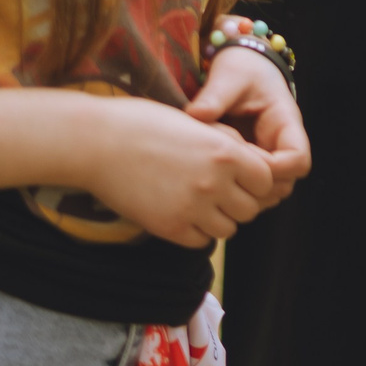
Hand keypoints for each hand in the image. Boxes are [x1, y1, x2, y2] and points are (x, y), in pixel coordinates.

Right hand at [77, 96, 283, 248]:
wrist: (98, 142)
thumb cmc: (146, 124)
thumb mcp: (197, 124)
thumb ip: (228, 145)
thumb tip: (254, 166)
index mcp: (226, 152)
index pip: (266, 181)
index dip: (256, 180)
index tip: (240, 176)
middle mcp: (215, 182)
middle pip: (250, 209)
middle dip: (240, 201)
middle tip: (220, 192)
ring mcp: (192, 208)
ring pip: (228, 229)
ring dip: (219, 219)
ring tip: (201, 203)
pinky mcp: (169, 227)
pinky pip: (200, 241)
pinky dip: (196, 231)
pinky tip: (182, 212)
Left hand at [188, 44, 311, 196]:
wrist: (243, 64)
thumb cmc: (241, 68)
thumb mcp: (229, 76)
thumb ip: (215, 96)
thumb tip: (196, 116)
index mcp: (286, 123)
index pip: (298, 161)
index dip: (271, 170)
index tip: (240, 162)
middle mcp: (283, 144)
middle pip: (284, 184)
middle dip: (255, 187)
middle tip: (223, 175)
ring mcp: (269, 155)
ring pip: (269, 192)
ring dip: (245, 192)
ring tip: (216, 176)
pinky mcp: (253, 162)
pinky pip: (252, 187)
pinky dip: (236, 188)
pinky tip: (213, 175)